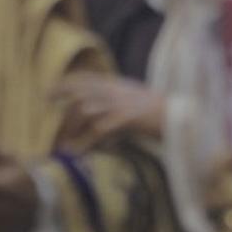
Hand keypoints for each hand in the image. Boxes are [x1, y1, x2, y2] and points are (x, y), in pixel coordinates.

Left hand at [51, 73, 165, 144]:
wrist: (183, 119)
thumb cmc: (160, 113)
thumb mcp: (134, 98)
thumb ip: (115, 99)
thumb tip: (94, 110)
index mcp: (117, 84)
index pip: (85, 78)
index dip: (65, 84)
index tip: (48, 93)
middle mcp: (116, 90)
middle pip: (79, 96)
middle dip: (63, 116)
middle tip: (53, 132)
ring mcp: (120, 102)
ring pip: (84, 111)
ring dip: (71, 130)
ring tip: (65, 148)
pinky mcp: (126, 118)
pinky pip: (98, 129)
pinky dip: (85, 142)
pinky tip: (79, 152)